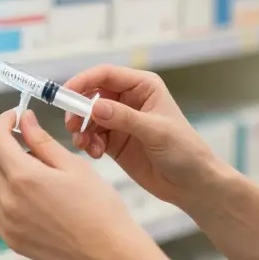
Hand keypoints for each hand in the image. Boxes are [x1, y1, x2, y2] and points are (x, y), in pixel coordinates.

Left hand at [0, 108, 151, 259]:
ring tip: (39, 178)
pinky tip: (34, 200)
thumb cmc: (99, 209)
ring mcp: (7, 223)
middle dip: (6, 147)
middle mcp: (8, 201)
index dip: (4, 122)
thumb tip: (25, 121)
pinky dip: (7, 197)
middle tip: (33, 148)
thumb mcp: (74, 166)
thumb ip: (42, 141)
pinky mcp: (10, 240)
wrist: (108, 254)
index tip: (16, 118)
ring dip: (6, 174)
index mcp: (24, 177)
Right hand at [64, 65, 231, 209]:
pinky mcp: (115, 141)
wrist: (192, 184)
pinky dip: (88, 143)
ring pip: (88, 117)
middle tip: (72, 127)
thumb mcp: (156, 131)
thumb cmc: (185, 151)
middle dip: (78, 110)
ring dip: (82, 130)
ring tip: (85, 145)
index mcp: (143, 86)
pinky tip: (95, 153)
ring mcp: (121, 120)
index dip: (83, 81)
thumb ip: (125, 118)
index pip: (106, 75)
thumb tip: (95, 107)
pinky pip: (92, 136)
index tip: (66, 95)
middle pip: (92, 95)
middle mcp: (129, 99)